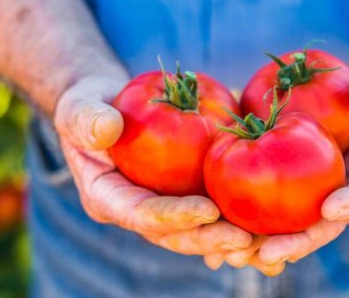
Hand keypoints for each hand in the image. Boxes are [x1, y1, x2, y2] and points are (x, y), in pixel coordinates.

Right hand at [54, 76, 251, 255]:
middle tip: (245, 240)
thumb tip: (106, 128)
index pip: (141, 214)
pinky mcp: (183, 196)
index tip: (208, 211)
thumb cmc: (91, 108)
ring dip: (230, 239)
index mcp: (109, 198)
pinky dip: (238, 219)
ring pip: (198, 231)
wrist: (110, 110)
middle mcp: (138, 211)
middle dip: (210, 239)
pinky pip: (212, 212)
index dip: (174, 216)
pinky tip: (267, 225)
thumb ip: (86, 119)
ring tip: (266, 241)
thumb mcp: (80, 108)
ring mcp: (163, 206)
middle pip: (175, 234)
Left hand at [205, 56, 348, 274]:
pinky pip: (272, 202)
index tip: (331, 209)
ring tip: (233, 254)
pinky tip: (220, 228)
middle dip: (297, 241)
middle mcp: (347, 188)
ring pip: (294, 222)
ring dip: (265, 242)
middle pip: (324, 223)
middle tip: (267, 253)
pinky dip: (249, 218)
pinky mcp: (294, 182)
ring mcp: (319, 189)